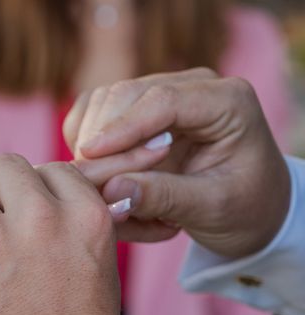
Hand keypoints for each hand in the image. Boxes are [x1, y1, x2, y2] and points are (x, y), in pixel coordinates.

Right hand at [64, 68, 290, 257]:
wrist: (248, 206)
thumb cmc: (242, 208)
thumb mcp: (212, 209)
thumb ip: (165, 198)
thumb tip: (112, 191)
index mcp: (228, 101)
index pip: (163, 100)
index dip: (122, 127)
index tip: (89, 155)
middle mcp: (194, 86)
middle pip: (125, 94)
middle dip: (100, 136)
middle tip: (89, 181)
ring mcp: (164, 92)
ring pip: (105, 100)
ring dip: (89, 139)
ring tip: (97, 182)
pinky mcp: (139, 107)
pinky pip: (96, 111)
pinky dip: (84, 137)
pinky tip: (96, 167)